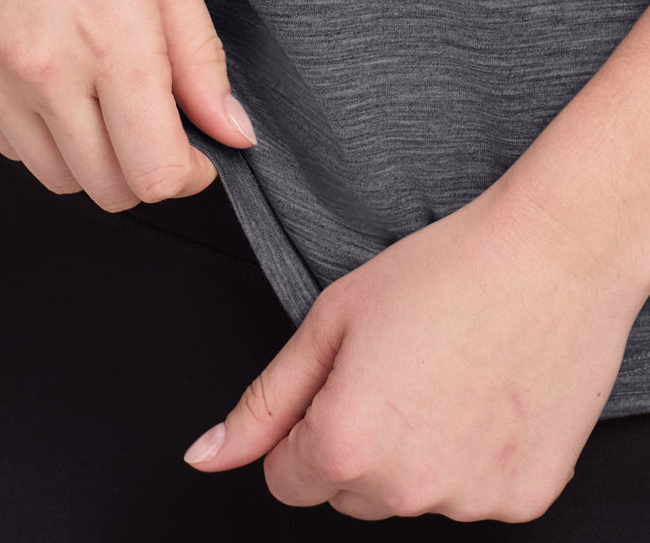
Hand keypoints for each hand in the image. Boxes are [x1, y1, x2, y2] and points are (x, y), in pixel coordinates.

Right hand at [0, 0, 256, 210]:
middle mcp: (41, 72)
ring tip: (109, 98)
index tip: (200, 149)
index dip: (189, 174)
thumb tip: (230, 127)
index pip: (154, 173)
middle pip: (109, 188)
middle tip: (162, 121)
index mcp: (109, 39)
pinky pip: (9, 145)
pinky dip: (45, 135)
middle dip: (148, 169)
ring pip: (57, 175)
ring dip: (96, 156)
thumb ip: (198, 54)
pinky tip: (61, 83)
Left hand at [183, 173, 640, 522]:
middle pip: (348, 492)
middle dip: (357, 442)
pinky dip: (473, 456)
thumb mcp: (331, 321)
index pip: (287, 480)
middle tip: (399, 366)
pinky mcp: (523, 496)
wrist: (550, 256)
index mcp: (345, 444)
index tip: (343, 381)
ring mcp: (470, 500)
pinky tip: (486, 394)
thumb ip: (264, 402)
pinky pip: (472, 492)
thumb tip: (205, 457)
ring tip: (449, 373)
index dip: (305, 426)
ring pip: (411, 494)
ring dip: (417, 452)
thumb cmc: (444, 272)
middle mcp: (405, 489)